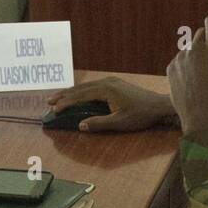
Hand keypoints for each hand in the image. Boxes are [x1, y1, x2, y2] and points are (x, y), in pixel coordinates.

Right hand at [46, 77, 176, 132]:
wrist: (159, 105)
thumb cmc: (141, 115)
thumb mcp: (120, 122)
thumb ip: (99, 123)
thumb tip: (80, 125)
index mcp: (106, 90)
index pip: (81, 96)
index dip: (66, 103)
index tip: (54, 109)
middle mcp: (106, 82)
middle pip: (80, 88)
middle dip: (64, 95)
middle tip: (49, 101)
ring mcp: (111, 81)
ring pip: (86, 86)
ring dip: (72, 92)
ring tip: (58, 97)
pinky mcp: (115, 83)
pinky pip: (93, 85)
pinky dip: (82, 90)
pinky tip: (77, 94)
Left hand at [166, 17, 207, 134]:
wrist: (201, 115)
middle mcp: (195, 48)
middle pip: (198, 33)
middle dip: (205, 39)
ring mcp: (181, 58)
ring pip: (188, 48)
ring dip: (194, 53)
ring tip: (199, 70)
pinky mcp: (170, 67)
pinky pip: (178, 60)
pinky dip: (184, 65)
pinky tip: (190, 78)